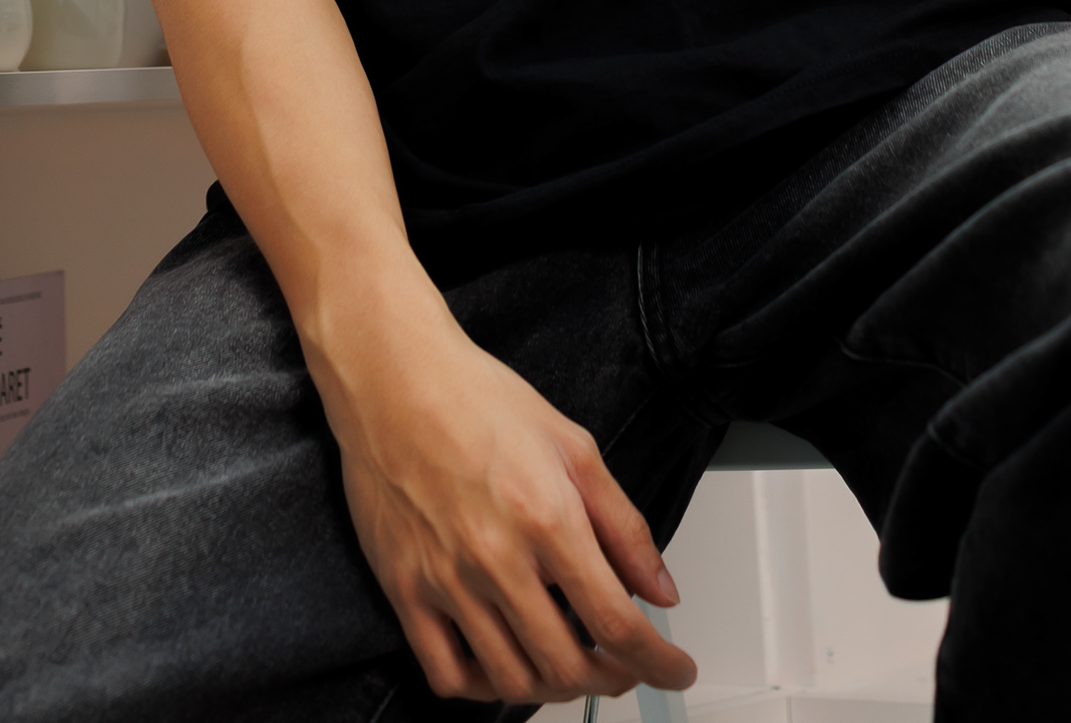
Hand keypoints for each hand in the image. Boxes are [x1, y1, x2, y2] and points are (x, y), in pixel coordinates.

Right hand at [317, 292, 696, 704]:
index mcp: (548, 518)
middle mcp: (497, 559)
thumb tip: (659, 588)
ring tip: (572, 666)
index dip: (657, 662)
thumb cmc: (479, 401)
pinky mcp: (405, 590)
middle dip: (613, 681)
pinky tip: (505, 668)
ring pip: (512, 681)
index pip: (616, 622)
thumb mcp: (574, 446)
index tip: (674, 670)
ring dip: (555, 689)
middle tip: (626, 669)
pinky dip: (484, 690)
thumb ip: (624, 525)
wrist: (396, 380)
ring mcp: (446, 581)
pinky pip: (446, 674)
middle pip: (568, 666)